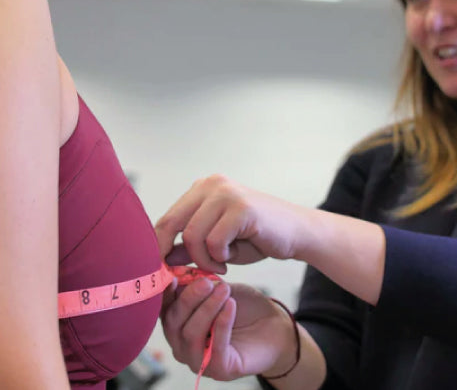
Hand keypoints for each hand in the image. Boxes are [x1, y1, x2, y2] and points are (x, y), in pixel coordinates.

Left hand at [155, 175, 312, 272]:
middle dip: (172, 253)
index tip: (164, 269)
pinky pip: (214, 241)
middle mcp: (211, 185)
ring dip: (204, 259)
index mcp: (203, 189)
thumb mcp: (217, 245)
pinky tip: (231, 258)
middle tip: (187, 271)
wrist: (297, 233)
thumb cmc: (257, 238)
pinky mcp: (241, 207)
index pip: (167, 217)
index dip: (159, 246)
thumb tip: (161, 259)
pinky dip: (219, 257)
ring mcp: (227, 193)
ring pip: (193, 235)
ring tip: (220, 264)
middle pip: (171, 223)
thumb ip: (190, 247)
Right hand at [161, 276, 298, 380]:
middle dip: (188, 299)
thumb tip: (178, 272)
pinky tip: (231, 305)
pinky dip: (222, 323)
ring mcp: (198, 361)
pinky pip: (216, 346)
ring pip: (191, 334)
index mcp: (178, 325)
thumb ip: (199, 283)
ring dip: (207, 309)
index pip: (162, 311)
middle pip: (173, 323)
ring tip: (224, 290)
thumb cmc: (243, 307)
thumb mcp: (219, 288)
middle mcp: (182, 346)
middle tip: (206, 282)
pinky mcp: (219, 370)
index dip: (164, 294)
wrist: (274, 326)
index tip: (173, 277)